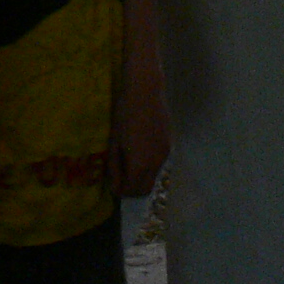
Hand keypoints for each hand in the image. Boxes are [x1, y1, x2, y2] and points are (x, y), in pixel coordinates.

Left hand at [110, 75, 169, 198]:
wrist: (146, 90)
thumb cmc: (125, 113)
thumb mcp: (114, 141)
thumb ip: (115, 167)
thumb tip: (115, 185)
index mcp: (139, 164)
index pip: (132, 191)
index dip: (121, 192)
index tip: (113, 186)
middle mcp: (155, 164)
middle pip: (146, 189)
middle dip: (133, 190)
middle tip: (121, 179)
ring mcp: (164, 154)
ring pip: (153, 176)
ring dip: (141, 177)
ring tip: (129, 161)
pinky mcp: (169, 145)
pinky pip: (158, 163)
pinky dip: (148, 165)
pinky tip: (140, 148)